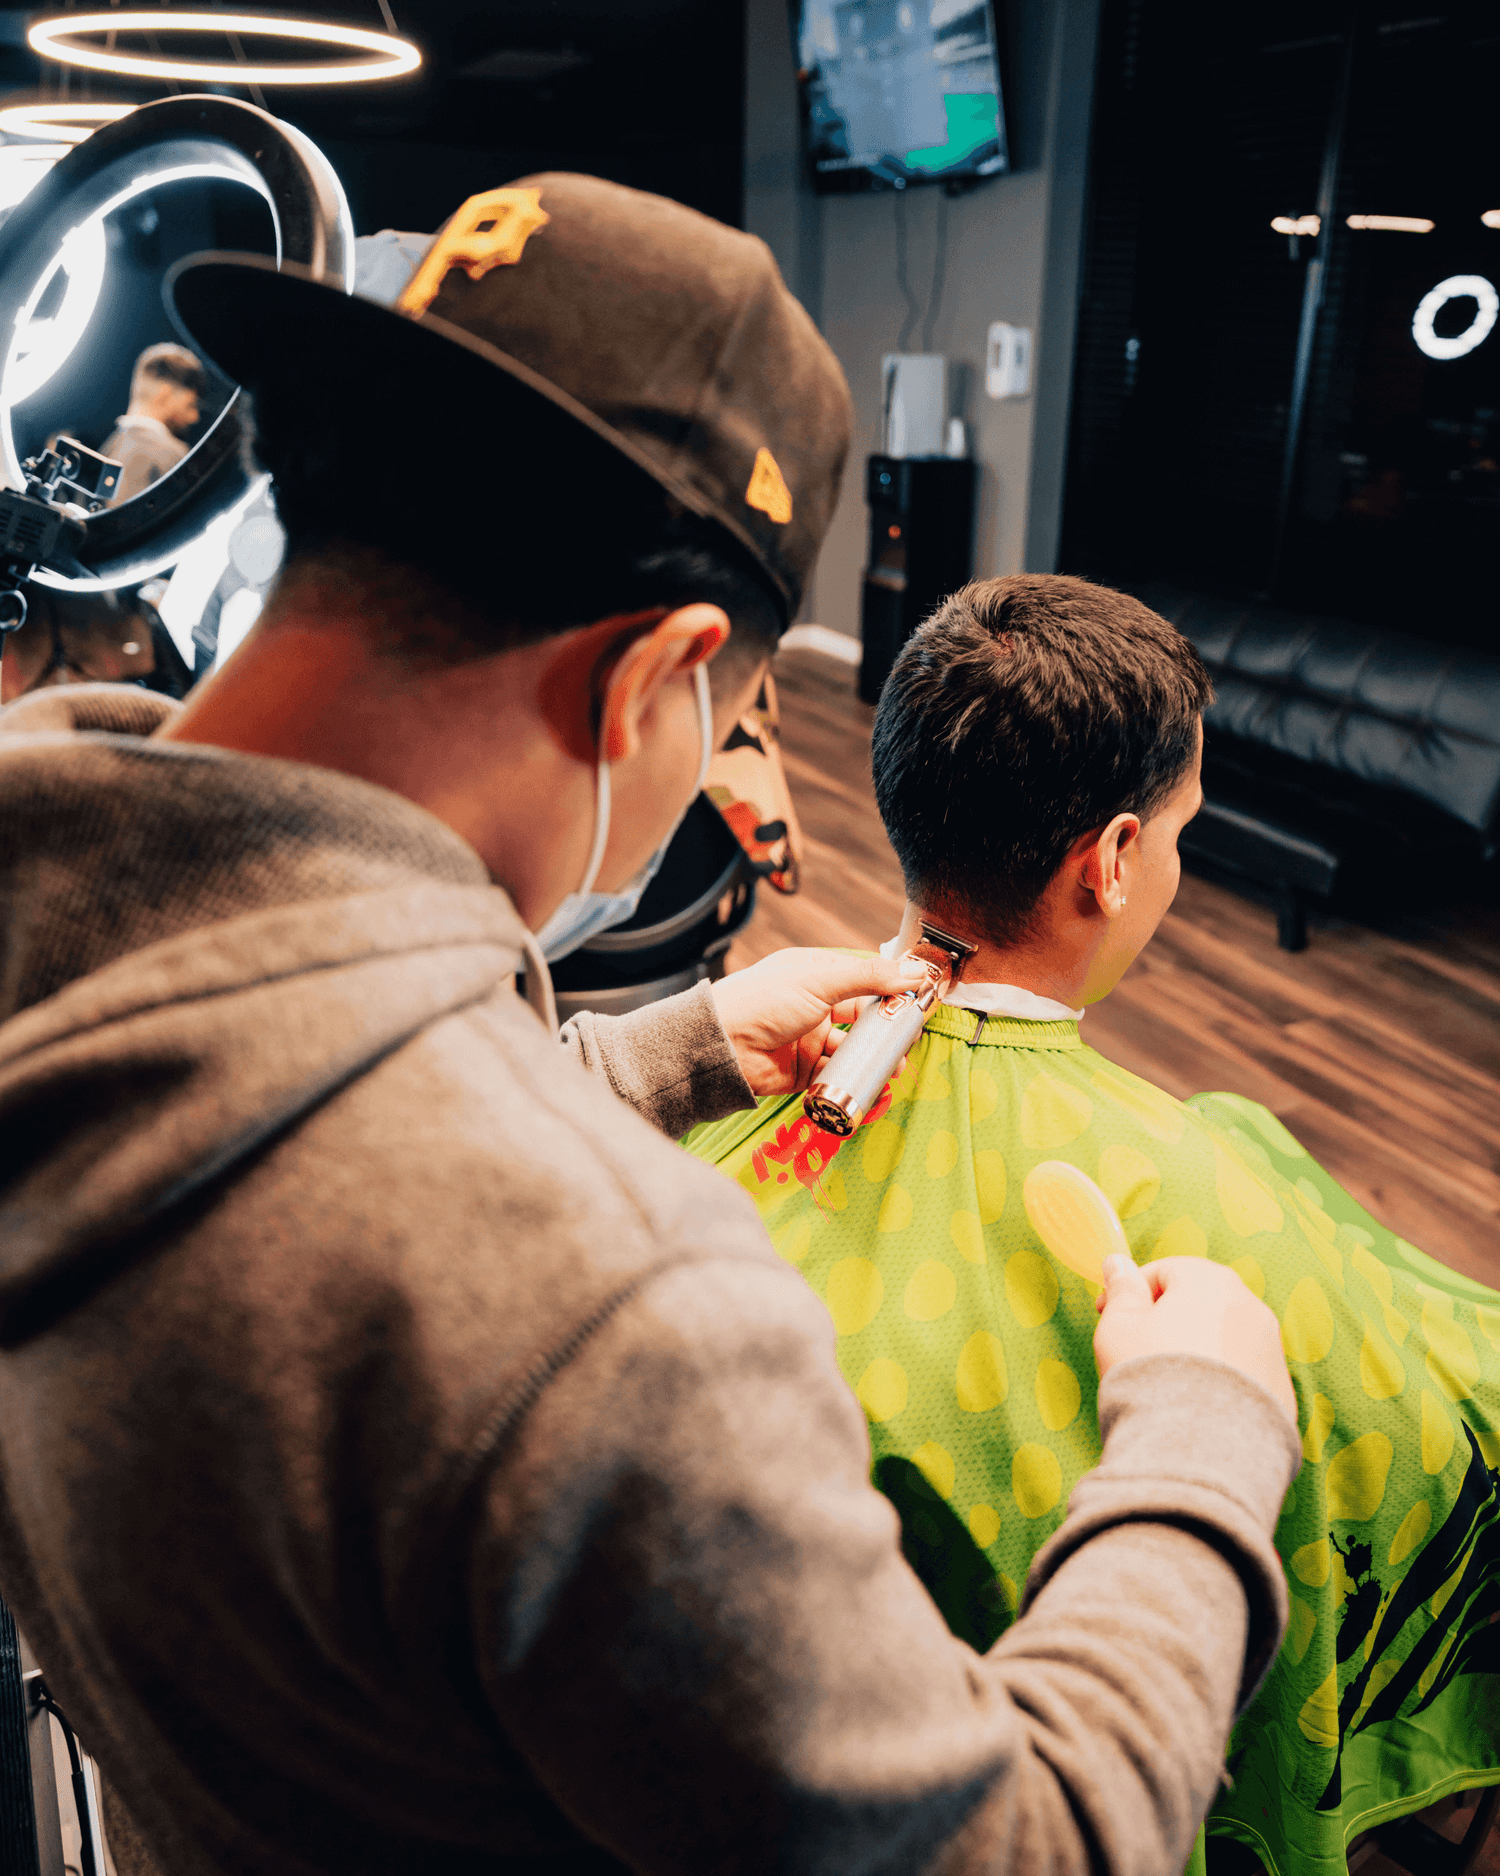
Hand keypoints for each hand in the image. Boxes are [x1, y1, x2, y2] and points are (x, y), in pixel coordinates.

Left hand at [711, 947, 923, 1096]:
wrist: (721, 1046)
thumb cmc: (760, 1002)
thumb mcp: (818, 981)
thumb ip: (867, 977)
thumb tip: (913, 972)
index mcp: (815, 974)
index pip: (863, 979)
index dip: (891, 989)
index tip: (917, 1000)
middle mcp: (815, 1005)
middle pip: (862, 1017)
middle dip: (886, 1029)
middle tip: (907, 1038)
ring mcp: (810, 1038)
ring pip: (852, 1049)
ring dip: (873, 1057)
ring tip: (892, 1065)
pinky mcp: (805, 1070)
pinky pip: (837, 1075)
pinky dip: (854, 1079)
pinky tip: (871, 1083)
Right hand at [1094, 1255, 1297, 1425]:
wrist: (1201, 1449)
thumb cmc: (1150, 1375)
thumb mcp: (1119, 1326)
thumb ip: (1121, 1289)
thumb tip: (1118, 1262)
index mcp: (1209, 1281)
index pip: (1164, 1270)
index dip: (1130, 1290)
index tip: (1105, 1313)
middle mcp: (1250, 1306)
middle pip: (1199, 1300)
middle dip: (1167, 1317)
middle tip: (1136, 1346)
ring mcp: (1272, 1348)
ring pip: (1223, 1336)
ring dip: (1196, 1346)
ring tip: (1167, 1381)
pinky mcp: (1282, 1389)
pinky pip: (1243, 1372)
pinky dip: (1221, 1378)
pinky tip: (1196, 1404)